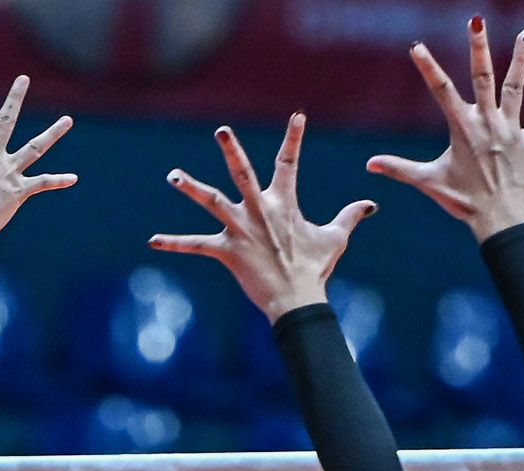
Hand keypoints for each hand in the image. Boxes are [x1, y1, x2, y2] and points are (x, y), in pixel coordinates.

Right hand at [0, 73, 75, 246]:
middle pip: (6, 121)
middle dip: (15, 98)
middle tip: (24, 79)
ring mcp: (7, 172)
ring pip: (35, 147)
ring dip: (53, 133)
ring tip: (67, 120)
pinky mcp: (19, 191)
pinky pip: (42, 184)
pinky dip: (58, 182)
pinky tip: (74, 178)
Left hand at [151, 115, 374, 320]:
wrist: (297, 301)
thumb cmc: (315, 269)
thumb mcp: (335, 239)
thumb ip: (350, 217)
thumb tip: (371, 204)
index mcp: (283, 204)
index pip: (289, 164)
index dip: (294, 139)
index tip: (298, 116)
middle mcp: (260, 211)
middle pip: (244, 174)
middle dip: (233, 151)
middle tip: (222, 130)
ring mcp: (241, 230)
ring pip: (213, 202)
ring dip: (192, 188)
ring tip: (173, 175)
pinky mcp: (227, 251)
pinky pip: (196, 245)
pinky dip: (174, 243)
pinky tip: (152, 240)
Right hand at [367, 18, 523, 241]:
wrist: (500, 219)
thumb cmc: (463, 201)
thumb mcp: (428, 182)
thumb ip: (399, 168)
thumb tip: (369, 165)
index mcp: (462, 128)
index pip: (441, 91)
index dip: (428, 67)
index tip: (417, 46)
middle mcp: (487, 122)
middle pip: (483, 77)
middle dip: (478, 48)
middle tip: (476, 21)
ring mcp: (511, 130)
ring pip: (516, 87)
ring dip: (522, 59)